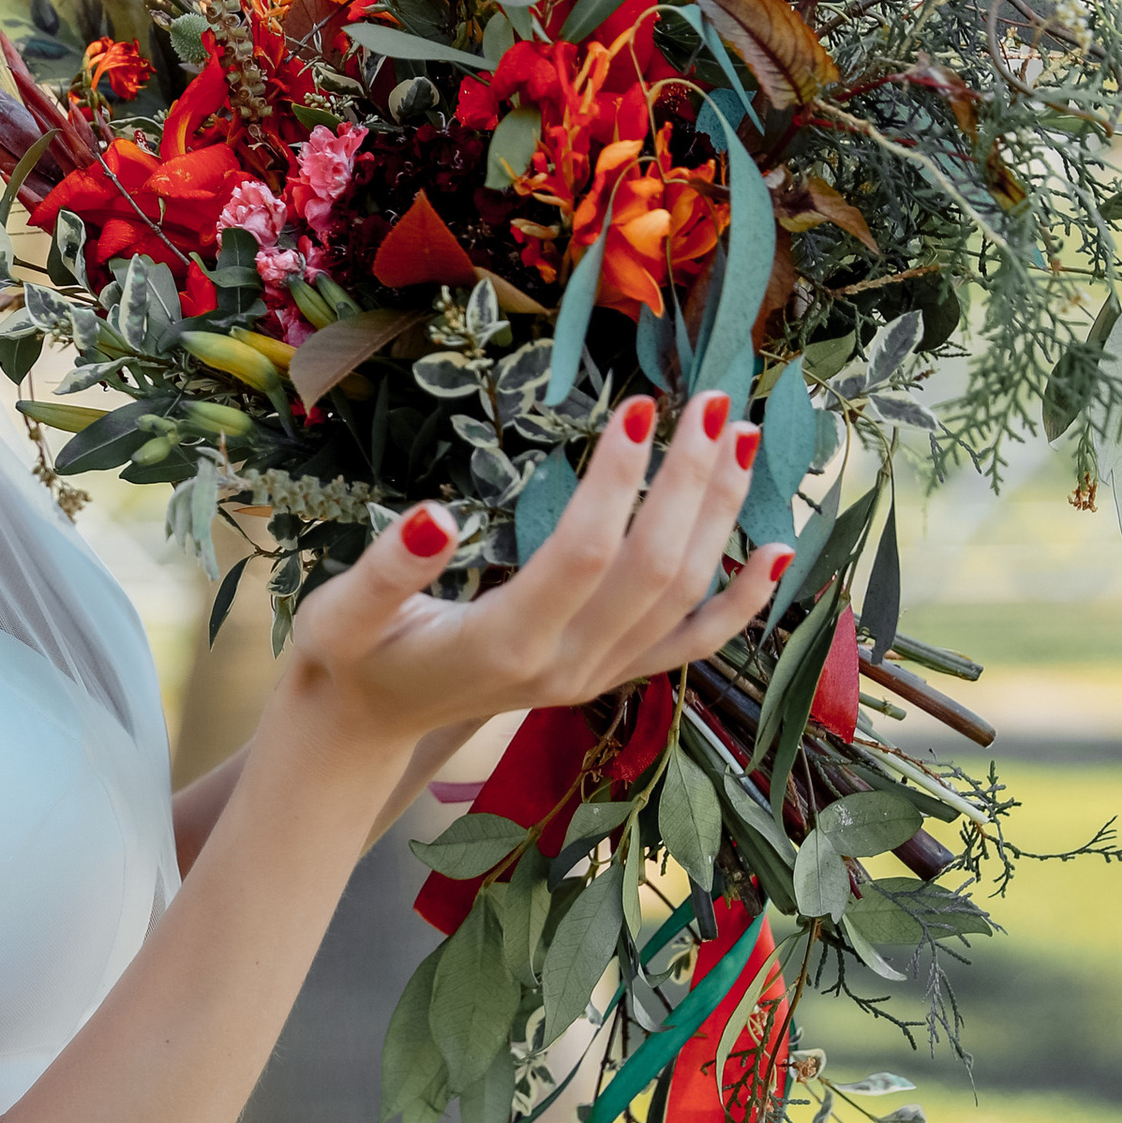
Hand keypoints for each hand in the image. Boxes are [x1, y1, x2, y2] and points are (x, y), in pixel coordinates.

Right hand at [280, 387, 784, 771]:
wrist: (370, 723)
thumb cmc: (352, 655)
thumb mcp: (341, 613)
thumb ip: (387, 570)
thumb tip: (434, 516)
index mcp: (505, 643)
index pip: (584, 552)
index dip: (617, 480)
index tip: (637, 408)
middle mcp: (566, 666)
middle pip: (654, 568)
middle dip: (688, 480)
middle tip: (708, 399)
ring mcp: (596, 676)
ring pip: (684, 597)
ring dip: (720, 515)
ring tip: (739, 436)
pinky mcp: (609, 676)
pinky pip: (693, 644)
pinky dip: (744, 602)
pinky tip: (780, 551)